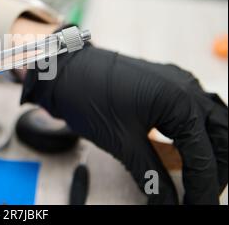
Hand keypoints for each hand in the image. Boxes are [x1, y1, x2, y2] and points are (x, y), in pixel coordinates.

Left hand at [22, 43, 227, 203]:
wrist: (64, 71)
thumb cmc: (89, 99)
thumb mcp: (122, 142)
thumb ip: (151, 175)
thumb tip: (168, 203)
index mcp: (180, 101)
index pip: (205, 154)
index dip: (204, 188)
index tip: (199, 206)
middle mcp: (186, 88)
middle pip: (222, 134)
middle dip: (216, 167)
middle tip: (202, 193)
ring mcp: (176, 82)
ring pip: (211, 120)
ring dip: (209, 149)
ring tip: (197, 176)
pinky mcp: (164, 84)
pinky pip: (193, 110)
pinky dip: (193, 134)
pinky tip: (182, 150)